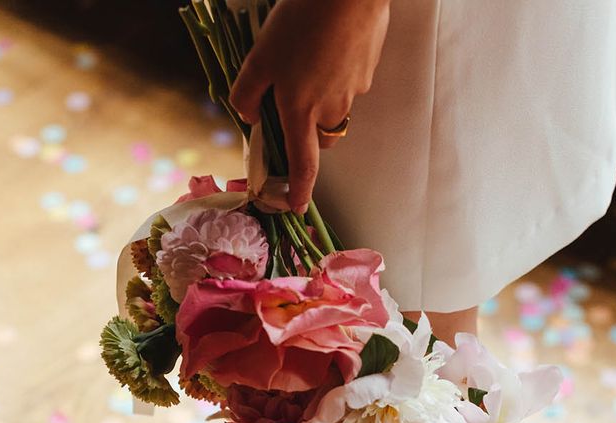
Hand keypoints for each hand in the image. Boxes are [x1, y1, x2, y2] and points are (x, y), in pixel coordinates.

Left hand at [230, 0, 389, 213]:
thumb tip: (251, 117)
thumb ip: (247, 93)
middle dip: (306, 130)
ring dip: (320, 100)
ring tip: (308, 60)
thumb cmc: (300, 23)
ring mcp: (355, 91)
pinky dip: (336, 75)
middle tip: (291, 101)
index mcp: (302, 111)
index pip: (303, 164)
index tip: (297, 208)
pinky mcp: (368, 70)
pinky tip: (327, 45)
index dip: (299, 190)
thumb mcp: (259, 57)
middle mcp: (331, 109)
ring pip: (335, 109)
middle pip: (320, 137)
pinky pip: (349, 84)